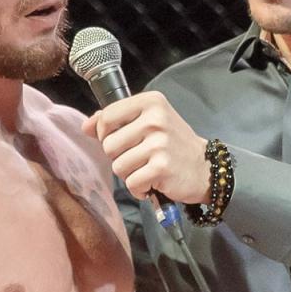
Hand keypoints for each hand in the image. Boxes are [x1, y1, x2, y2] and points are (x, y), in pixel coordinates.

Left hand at [81, 92, 209, 202]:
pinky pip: (132, 183)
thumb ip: (116, 120)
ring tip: (148, 170)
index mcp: (150, 102)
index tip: (120, 141)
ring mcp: (159, 143)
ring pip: (118, 166)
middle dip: (119, 157)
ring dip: (130, 174)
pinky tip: (153, 182)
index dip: (105, 134)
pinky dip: (140, 189)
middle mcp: (155, 119)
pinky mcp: (162, 167)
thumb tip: (86, 126)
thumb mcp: (147, 122)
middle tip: (140, 158)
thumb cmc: (172, 145)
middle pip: (109, 145)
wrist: (205, 168)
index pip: (107, 117)